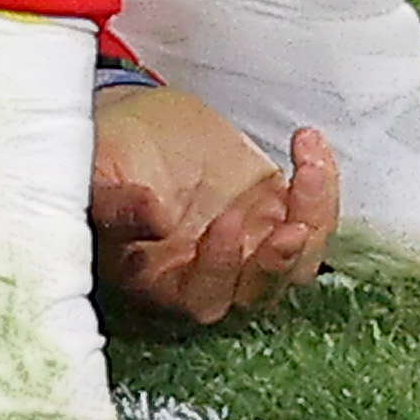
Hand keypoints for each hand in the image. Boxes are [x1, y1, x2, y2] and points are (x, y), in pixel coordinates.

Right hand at [88, 85, 337, 324]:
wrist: (137, 123)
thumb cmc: (108, 154)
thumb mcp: (97, 170)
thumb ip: (115, 201)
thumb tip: (154, 219)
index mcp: (163, 277)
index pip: (202, 297)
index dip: (220, 269)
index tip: (225, 224)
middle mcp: (212, 272)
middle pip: (260, 292)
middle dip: (279, 264)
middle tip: (292, 227)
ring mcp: (251, 244)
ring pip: (298, 260)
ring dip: (313, 221)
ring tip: (310, 169)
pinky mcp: (276, 212)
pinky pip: (314, 216)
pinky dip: (322, 186)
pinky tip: (307, 145)